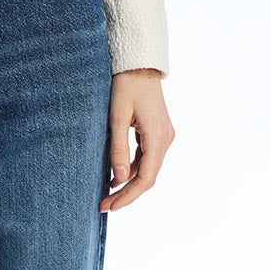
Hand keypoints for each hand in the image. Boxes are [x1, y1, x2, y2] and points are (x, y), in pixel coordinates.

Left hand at [99, 68, 174, 212]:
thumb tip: (118, 179)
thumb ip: (118, 148)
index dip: (127, 196)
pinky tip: (117, 171)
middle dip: (127, 192)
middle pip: (148, 176)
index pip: (145, 178)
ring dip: (129, 180)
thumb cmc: (125, 85)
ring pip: (147, 167)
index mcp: (157, 138)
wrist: (138, 63)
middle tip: (105, 204)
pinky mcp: (158, 130)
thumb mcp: (117, 116)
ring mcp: (164, 135)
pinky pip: (147, 155)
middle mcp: (165, 139)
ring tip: (108, 191)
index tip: (109, 206)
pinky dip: (133, 166)